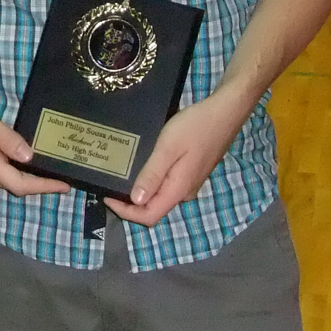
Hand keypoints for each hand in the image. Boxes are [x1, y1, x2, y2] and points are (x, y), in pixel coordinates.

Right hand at [0, 89, 71, 196]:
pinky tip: (25, 162)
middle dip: (40, 185)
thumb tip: (29, 157)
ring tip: (48, 171)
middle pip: (16, 186)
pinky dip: (17, 172)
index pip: (21, 185)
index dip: (44, 187)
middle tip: (62, 177)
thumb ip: (7, 139)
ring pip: (8, 181)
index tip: (65, 185)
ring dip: (28, 180)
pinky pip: (0, 175)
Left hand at [104, 92, 246, 226]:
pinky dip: (150, 182)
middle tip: (109, 184)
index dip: (126, 212)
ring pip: (160, 197)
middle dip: (129, 203)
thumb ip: (152, 175)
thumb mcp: (167, 148)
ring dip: (139, 192)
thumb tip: (136, 201)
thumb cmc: (194, 127)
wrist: (224, 113)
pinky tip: (140, 166)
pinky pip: (166, 185)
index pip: (149, 216)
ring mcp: (189, 183)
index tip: (106, 196)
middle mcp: (185, 192)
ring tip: (120, 175)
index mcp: (178, 190)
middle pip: (154, 209)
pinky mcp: (191, 173)